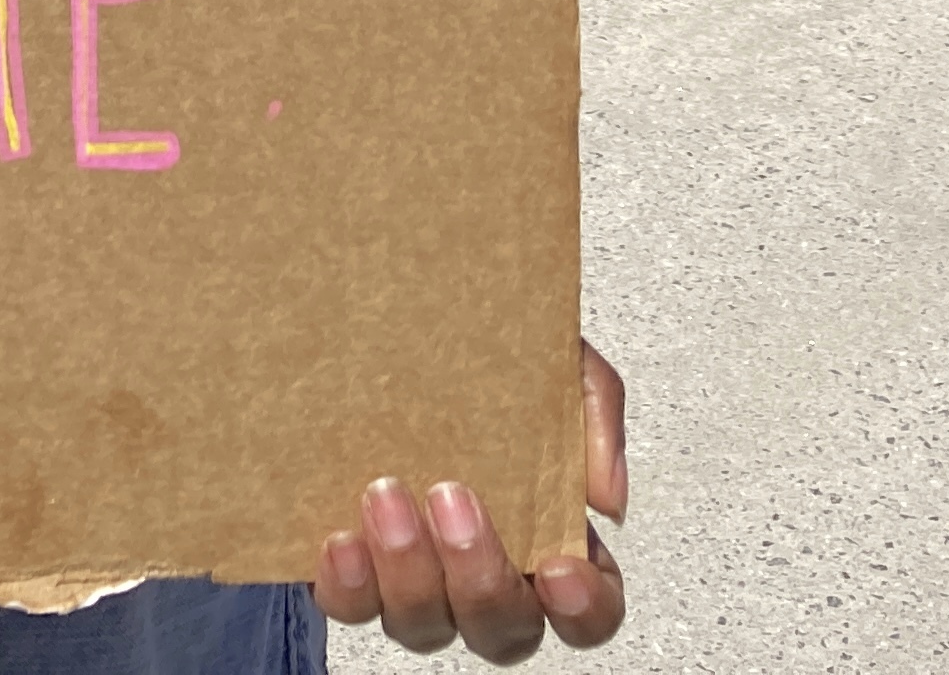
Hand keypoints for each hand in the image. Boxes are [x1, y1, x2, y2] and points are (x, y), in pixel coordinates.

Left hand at [316, 342, 629, 655]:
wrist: (396, 317)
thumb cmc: (489, 355)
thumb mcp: (562, 358)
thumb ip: (595, 413)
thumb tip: (604, 498)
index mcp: (551, 538)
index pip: (588, 611)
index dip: (582, 609)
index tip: (559, 566)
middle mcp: (485, 573)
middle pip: (502, 632)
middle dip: (480, 580)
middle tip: (453, 499)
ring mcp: (419, 576)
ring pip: (422, 625)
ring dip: (408, 573)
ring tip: (388, 497)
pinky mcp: (356, 565)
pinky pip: (350, 603)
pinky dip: (347, 584)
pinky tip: (343, 541)